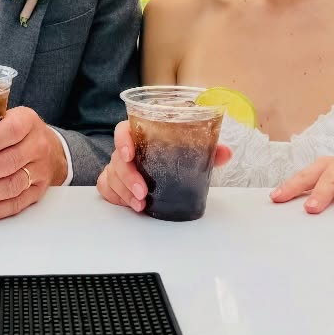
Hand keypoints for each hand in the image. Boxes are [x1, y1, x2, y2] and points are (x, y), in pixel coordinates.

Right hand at [97, 120, 232, 212]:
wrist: (167, 173)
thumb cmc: (174, 158)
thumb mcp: (191, 153)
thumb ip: (208, 151)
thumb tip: (226, 153)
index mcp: (142, 135)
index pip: (123, 130)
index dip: (123, 140)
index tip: (129, 153)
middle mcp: (127, 150)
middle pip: (117, 158)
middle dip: (129, 176)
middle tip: (143, 191)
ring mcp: (117, 166)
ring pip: (112, 176)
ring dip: (125, 191)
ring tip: (141, 204)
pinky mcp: (113, 182)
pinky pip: (107, 188)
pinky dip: (118, 197)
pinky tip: (132, 204)